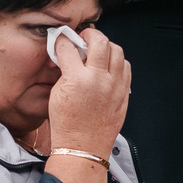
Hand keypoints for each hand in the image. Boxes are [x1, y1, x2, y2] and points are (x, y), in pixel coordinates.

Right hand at [43, 27, 129, 159]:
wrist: (82, 147)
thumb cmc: (67, 126)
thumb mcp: (56, 95)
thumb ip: (64, 71)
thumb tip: (67, 56)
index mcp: (77, 79)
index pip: (69, 47)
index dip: (63, 40)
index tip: (63, 40)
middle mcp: (99, 80)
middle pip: (100, 41)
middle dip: (90, 34)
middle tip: (84, 38)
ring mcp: (115, 86)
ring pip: (117, 51)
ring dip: (106, 47)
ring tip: (98, 52)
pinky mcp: (124, 94)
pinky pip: (126, 68)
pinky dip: (117, 62)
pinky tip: (108, 67)